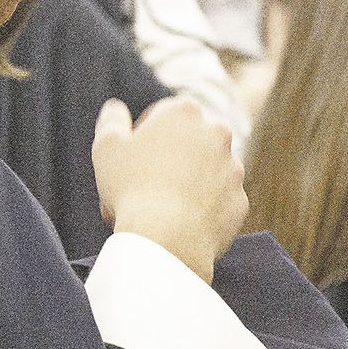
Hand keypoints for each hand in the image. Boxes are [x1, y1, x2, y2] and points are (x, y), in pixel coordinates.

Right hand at [93, 97, 246, 282]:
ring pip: (204, 172)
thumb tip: (115, 108)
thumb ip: (112, 120)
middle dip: (168, 158)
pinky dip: (201, 208)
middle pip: (186, 143)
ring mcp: (233, 168)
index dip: (142, 136)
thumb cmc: (132, 188)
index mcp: (185, 111)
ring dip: (186, 183)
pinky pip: (217, 201)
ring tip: (158, 209)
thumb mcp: (107, 146)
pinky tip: (178, 223)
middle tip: (143, 185)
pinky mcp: (240, 201)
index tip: (131, 159)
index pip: (162, 115)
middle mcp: (217, 133)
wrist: (167, 239)